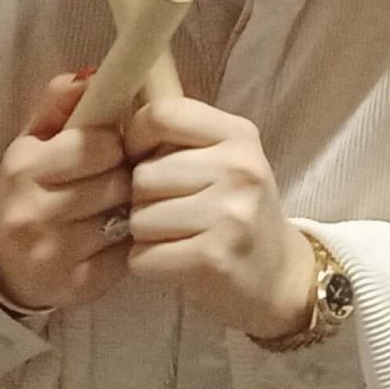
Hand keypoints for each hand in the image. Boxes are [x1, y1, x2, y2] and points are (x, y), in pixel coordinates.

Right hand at [0, 73, 133, 315]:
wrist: (3, 262)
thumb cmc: (32, 188)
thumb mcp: (35, 141)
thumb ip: (60, 102)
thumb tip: (92, 75)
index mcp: (23, 168)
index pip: (95, 144)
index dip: (114, 143)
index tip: (112, 147)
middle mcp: (31, 213)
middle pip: (116, 182)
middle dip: (127, 176)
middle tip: (120, 179)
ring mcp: (52, 254)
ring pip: (126, 219)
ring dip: (130, 210)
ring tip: (118, 206)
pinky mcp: (75, 287)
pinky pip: (127, 257)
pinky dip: (128, 245)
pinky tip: (114, 238)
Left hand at [121, 98, 315, 340]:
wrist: (277, 274)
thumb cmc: (235, 211)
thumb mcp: (222, 159)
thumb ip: (178, 138)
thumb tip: (111, 127)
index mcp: (238, 134)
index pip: (161, 114)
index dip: (136, 140)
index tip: (145, 160)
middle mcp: (240, 168)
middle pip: (142, 175)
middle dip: (142, 200)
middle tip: (172, 212)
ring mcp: (230, 214)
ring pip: (139, 218)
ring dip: (145, 235)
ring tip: (177, 237)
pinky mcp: (214, 257)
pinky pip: (144, 257)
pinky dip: (150, 265)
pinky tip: (178, 262)